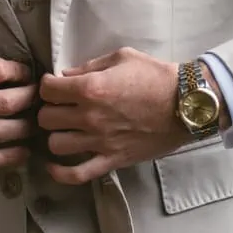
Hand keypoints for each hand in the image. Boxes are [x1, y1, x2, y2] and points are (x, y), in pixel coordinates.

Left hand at [37, 47, 193, 184]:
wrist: (186, 103)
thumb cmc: (156, 76)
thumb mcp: (122, 57)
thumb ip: (90, 66)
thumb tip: (66, 76)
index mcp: (90, 88)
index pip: (48, 89)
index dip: (48, 85)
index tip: (55, 86)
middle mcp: (90, 116)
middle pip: (46, 118)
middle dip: (50, 109)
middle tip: (62, 107)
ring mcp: (100, 141)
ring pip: (55, 145)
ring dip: (57, 136)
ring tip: (66, 130)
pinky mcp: (112, 160)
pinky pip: (77, 174)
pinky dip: (61, 173)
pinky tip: (54, 166)